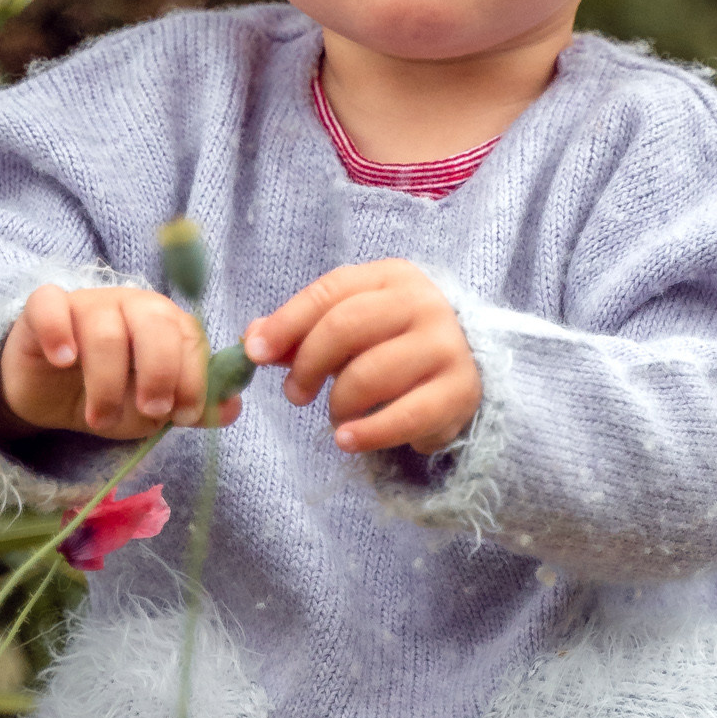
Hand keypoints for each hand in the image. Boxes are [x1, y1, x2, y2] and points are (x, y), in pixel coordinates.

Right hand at [0, 283, 229, 444]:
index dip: (193, 377)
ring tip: (99, 419)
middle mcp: (130, 304)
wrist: (50, 398)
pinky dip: (58, 333)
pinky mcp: (41, 309)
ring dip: (107, 383)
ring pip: (105, 329)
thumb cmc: (110, 395)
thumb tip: (232, 408)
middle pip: (155, 322)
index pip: (190, 336)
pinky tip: (63, 361)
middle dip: (159, 373)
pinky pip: (49, 306)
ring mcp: (86, 303)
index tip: (182, 416)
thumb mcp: (153, 410)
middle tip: (150, 413)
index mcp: (165, 322)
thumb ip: (193, 407)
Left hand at [244, 261, 480, 456]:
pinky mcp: (460, 391)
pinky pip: (404, 416)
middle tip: (295, 393)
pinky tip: (346, 440)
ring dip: (337, 402)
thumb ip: (301, 332)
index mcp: (391, 277)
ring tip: (334, 415)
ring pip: (370, 374)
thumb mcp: (350, 328)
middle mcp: (423, 303)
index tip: (255, 352)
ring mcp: (445, 346)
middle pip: (347, 326)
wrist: (465, 369)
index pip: (330, 291)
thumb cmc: (393, 344)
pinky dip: (367, 433)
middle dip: (308, 363)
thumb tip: (251, 340)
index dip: (288, 322)